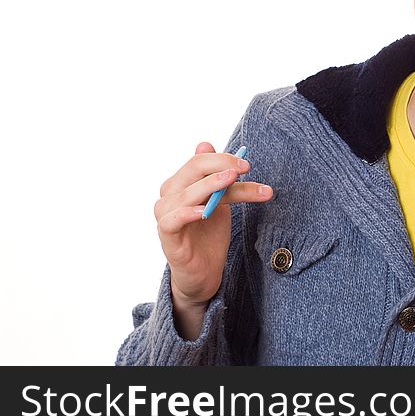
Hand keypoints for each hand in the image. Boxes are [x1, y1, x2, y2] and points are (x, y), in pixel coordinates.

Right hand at [154, 142, 272, 312]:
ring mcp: (165, 215)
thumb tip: (205, 142)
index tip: (247, 164)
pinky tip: (204, 211)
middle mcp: (169, 195)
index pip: (200, 161)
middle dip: (222, 166)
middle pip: (193, 170)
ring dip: (213, 185)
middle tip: (246, 168)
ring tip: (233, 180)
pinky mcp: (166, 237)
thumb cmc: (209, 234)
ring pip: (186, 193)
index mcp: (181, 183)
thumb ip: (217, 175)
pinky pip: (171, 221)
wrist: (204, 272)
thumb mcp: (220, 201)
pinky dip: (187, 213)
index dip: (224, 159)